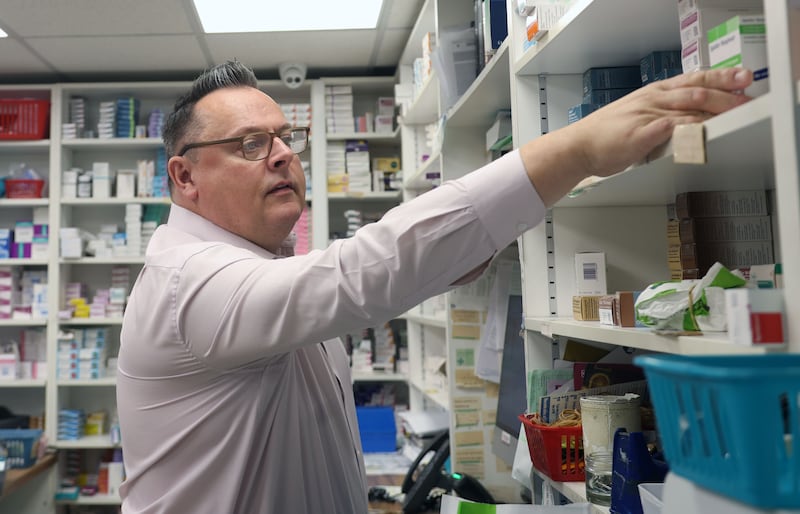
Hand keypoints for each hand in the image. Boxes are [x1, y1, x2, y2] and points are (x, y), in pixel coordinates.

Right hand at [569, 67, 753, 177]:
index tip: (742, 78)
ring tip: (737, 113)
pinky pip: (672, 128)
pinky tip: (706, 131)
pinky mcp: (641, 134)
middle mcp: (654, 100)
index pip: (694, 80)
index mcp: (655, 93)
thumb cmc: (606, 134)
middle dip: (727, 94)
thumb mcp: (640, 116)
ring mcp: (647, 116)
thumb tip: (689, 119)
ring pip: (689, 107)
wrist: (579, 146)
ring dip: (717, 110)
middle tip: (748, 98)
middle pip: (698, 92)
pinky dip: (691, 129)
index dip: (721, 78)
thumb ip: (664, 114)